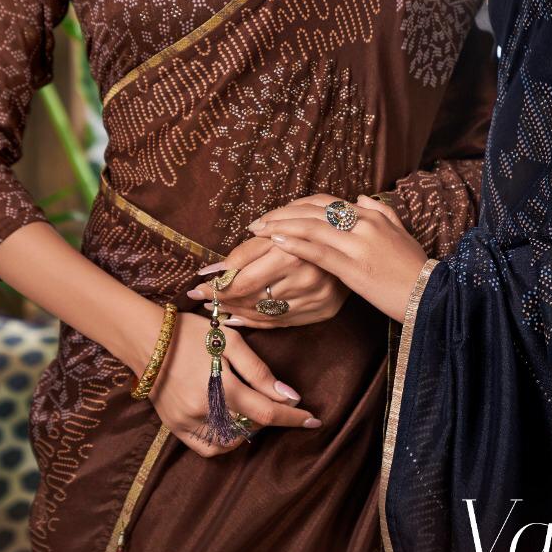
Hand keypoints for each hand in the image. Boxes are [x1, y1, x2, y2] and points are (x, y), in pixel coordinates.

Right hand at [144, 308, 321, 455]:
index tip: (314, 420)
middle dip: (269, 418)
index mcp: (223, 387)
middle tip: (272, 400)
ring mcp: (188, 422)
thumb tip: (288, 395)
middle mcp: (206, 410)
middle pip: (251, 428)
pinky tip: (230, 424)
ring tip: (248, 407)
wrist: (147, 338)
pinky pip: (206, 448)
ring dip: (247, 430)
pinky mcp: (175, 427)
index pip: (267, 412)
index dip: (293, 418)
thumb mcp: (231, 341)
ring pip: (230, 441)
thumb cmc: (193, 333)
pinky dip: (224, 441)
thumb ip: (259, 371)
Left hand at [185, 230, 349, 327]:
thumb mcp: (277, 229)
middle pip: (249, 296)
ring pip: (263, 312)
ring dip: (234, 311)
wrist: (354, 240)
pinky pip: (281, 322)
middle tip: (199, 298)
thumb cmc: (310, 228)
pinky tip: (237, 318)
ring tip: (216, 307)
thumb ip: (244, 250)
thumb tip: (210, 272)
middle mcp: (304, 276)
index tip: (197, 285)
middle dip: (219, 299)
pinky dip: (255, 322)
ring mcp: (315, 297)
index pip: (240, 276)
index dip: (215, 283)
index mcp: (290, 250)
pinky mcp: (322, 310)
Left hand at [247, 194, 428, 322]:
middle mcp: (364, 223)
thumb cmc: (415, 268)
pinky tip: (276, 242)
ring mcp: (359, 244)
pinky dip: (294, 243)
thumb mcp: (400, 233)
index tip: (278, 213)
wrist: (430, 295)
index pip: (327, 203)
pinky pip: (318, 250)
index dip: (298, 206)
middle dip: (282, 213)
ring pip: (311, 227)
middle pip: (313, 210)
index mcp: (373, 216)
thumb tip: (361, 197)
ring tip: (258, 230)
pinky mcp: (354, 268)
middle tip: (258, 221)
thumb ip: (381, 212)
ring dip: (280, 225)